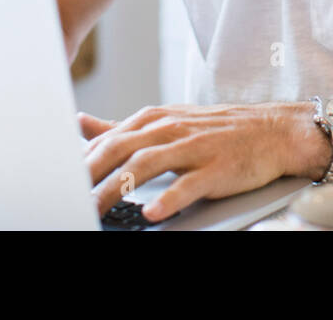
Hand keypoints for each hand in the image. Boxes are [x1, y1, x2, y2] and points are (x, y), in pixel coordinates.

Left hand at [84, 102, 328, 222]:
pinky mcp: (216, 168)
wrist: (274, 131)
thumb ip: (122, 127)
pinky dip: (168, 198)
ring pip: (146, 165)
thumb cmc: (218, 130)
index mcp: (155, 119)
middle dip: (88, 174)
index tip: (57, 182)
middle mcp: (170, 128)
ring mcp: (194, 147)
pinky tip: (152, 213)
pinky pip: (188, 184)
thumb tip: (80, 124)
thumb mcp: (168, 121)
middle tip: (66, 197)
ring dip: (117, 188)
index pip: (107, 139)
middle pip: (119, 149)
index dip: (80, 161)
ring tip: (95, 210)